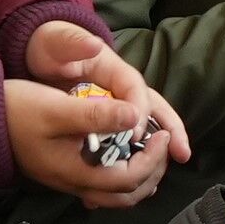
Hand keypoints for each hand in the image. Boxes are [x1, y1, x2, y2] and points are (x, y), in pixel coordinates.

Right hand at [4, 78, 176, 207]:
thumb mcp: (57, 108)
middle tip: (161, 145)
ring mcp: (69, 181)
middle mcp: (75, 184)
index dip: (152, 159)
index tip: (160, 135)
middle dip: (152, 173)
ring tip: (148, 149)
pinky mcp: (64, 173)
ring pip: (115, 195)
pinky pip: (101, 188)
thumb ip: (97, 115)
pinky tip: (123, 156)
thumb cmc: (18, 112)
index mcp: (78, 172)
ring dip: (139, 177)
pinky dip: (121, 176)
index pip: (129, 179)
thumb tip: (135, 114)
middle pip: (127, 196)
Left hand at [25, 20, 192, 170]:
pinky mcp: (111, 118)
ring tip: (160, 175)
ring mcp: (121, 103)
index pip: (137, 90)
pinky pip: (131, 137)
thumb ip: (74, 44)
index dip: (140, 110)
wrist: (43, 51)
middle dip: (171, 132)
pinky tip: (133, 180)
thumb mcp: (59, 43)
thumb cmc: (52, 46)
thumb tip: (93, 45)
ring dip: (157, 149)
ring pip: (148, 125)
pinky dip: (137, 157)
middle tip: (181, 155)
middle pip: (156, 108)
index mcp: (116, 71)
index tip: (135, 133)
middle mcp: (125, 88)